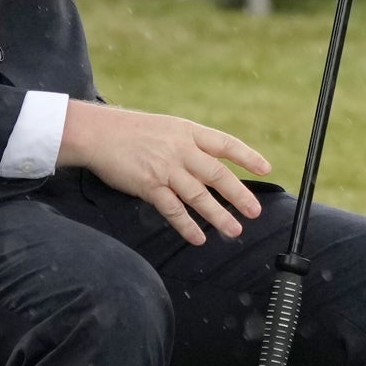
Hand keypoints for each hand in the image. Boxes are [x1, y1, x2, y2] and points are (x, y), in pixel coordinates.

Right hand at [58, 101, 271, 245]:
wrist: (99, 133)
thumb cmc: (132, 131)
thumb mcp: (167, 127)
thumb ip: (190, 144)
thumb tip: (212, 162)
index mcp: (188, 132)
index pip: (225, 144)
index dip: (248, 157)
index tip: (266, 169)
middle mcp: (181, 150)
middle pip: (218, 174)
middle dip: (239, 195)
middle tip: (254, 211)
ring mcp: (166, 169)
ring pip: (199, 196)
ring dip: (218, 215)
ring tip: (234, 230)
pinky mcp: (149, 186)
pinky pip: (173, 210)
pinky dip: (187, 226)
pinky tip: (198, 237)